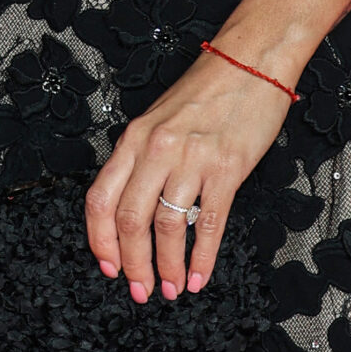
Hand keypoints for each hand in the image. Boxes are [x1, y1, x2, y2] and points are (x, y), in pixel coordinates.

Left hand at [85, 50, 294, 304]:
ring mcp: (190, 159)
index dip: (100, 240)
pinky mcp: (227, 168)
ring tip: (173, 288)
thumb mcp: (159, 119)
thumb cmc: (207, 91)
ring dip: (167, 267)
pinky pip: (208, 223)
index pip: (101, 198)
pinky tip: (201, 275)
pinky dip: (203, 257)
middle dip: (133, 264)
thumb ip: (143, 159)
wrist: (250, 61)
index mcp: (133, 138)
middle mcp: (155, 149)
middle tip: (140, 291)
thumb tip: (134, 208)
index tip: (107, 266)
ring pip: (167, 227)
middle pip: (130, 220)